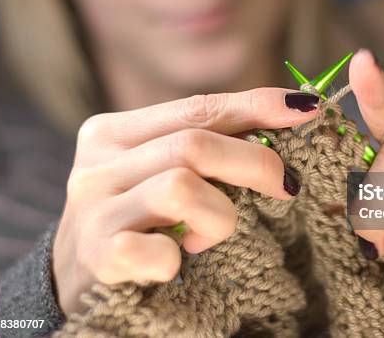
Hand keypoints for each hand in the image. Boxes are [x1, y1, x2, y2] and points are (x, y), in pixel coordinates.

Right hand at [52, 88, 319, 315]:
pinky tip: (175, 262)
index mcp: (114, 132)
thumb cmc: (137, 217)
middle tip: (286, 186)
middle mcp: (97, 164)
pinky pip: (157, 250)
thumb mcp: (160, 171)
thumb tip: (288, 113)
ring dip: (218, 218)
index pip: (197, 109)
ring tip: (207, 237)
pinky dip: (179, 258)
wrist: (78, 277)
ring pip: (182, 188)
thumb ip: (205, 144)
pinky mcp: (97, 256)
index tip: (305, 107)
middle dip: (255, 163)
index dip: (255, 106)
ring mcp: (93, 210)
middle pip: (193, 144)